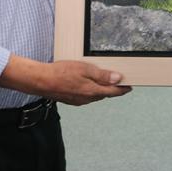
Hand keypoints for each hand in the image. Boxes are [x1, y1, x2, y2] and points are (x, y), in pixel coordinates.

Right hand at [0, 55, 131, 105]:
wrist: (41, 81)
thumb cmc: (61, 73)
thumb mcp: (85, 69)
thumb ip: (102, 75)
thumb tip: (118, 79)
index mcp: (92, 91)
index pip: (113, 92)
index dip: (123, 89)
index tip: (130, 86)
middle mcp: (87, 99)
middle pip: (105, 94)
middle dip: (113, 89)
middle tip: (120, 82)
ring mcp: (79, 101)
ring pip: (96, 95)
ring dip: (102, 90)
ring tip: (106, 82)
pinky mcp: (72, 100)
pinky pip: (86, 96)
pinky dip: (92, 91)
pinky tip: (89, 84)